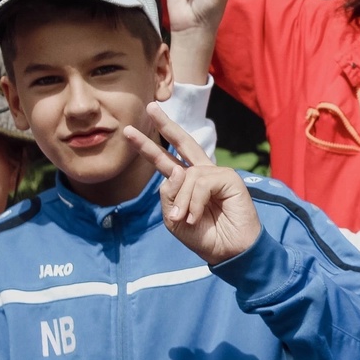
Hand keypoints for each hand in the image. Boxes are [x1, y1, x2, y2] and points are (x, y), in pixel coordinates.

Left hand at [123, 103, 260, 264]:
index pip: (166, 160)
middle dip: (165, 125)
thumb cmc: (203, 236)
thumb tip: (176, 169)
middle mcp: (202, 173)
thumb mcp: (174, 217)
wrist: (228, 251)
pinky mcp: (230, 179)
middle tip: (150, 107)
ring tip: (186, 219)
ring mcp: (216, 174)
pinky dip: (195, 201)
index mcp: (187, 183)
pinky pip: (201, 182)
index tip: (130, 132)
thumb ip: (169, 194)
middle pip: (183, 143)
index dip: (149, 147)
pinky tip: (198, 216)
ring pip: (186, 175)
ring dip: (182, 201)